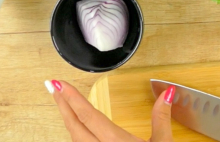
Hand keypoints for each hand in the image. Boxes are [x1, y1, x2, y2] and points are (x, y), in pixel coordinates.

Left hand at [46, 79, 174, 141]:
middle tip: (52, 87)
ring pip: (74, 140)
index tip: (58, 84)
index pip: (87, 115)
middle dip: (62, 105)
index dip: (71, 97)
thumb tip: (166, 94)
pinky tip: (78, 131)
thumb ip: (161, 118)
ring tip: (64, 106)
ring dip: (68, 121)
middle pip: (74, 126)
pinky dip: (77, 137)